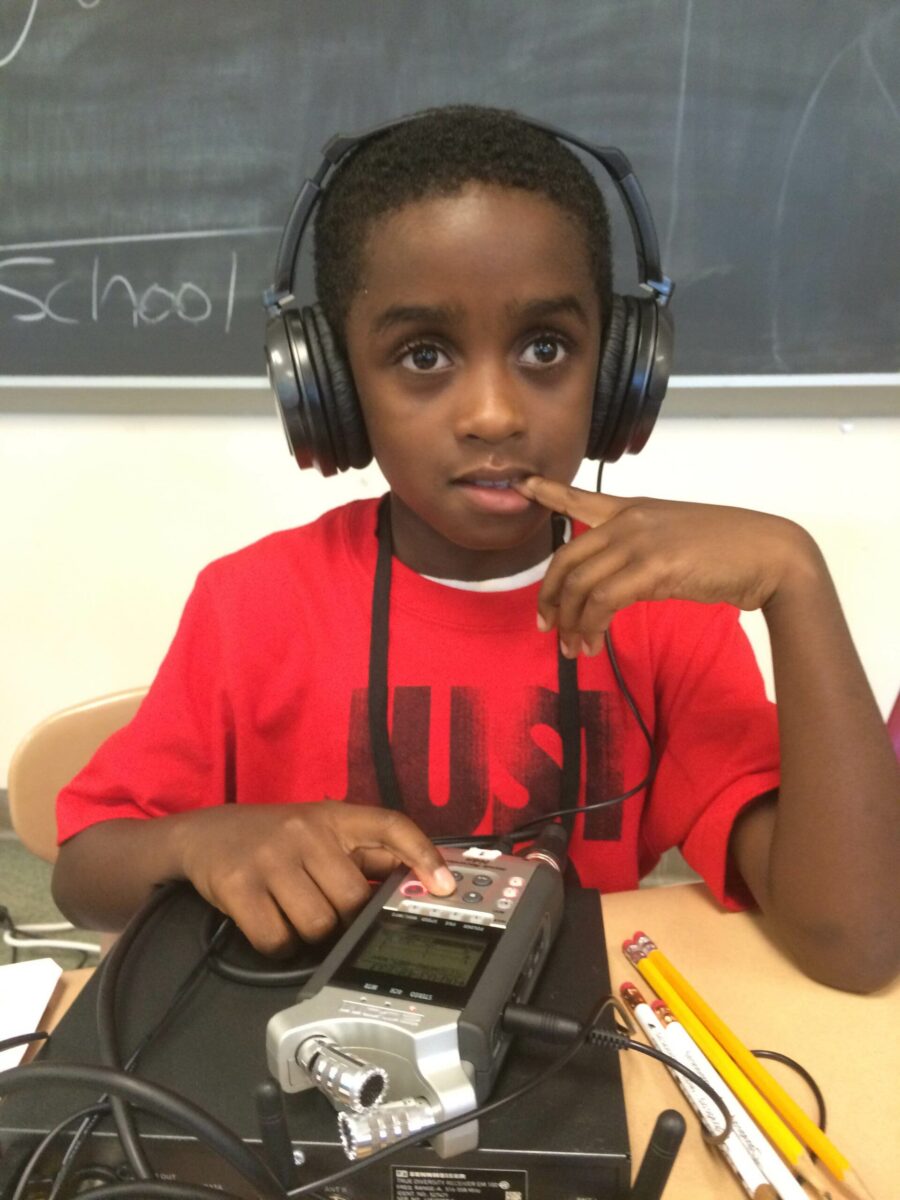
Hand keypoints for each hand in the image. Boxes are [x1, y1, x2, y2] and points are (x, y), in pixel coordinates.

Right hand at [173, 801, 455, 954]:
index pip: (390, 825)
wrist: (203, 835)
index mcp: (333, 817)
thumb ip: (366, 854)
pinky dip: (278, 946)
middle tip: (323, 910)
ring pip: (318, 925)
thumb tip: (422, 881)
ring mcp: (270, 857)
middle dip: (343, 919)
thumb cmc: (274, 839)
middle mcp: (305, 831)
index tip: (445, 886)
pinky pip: (277, 939)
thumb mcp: (319, 833)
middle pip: (352, 900)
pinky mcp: (238, 886)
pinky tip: (270, 926)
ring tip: (292, 914)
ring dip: (309, 935)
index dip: (422, 854)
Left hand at [514, 475, 818, 656]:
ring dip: (570, 621)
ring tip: (573, 647)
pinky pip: (603, 601)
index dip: (549, 493)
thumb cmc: (730, 551)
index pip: (582, 498)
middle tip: (544, 625)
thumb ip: (642, 553)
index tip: (522, 486)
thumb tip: (617, 587)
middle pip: (567, 557)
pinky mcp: (653, 568)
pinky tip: (593, 643)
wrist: (770, 555)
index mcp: (635, 508)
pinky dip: (591, 627)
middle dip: (549, 595)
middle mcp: (630, 519)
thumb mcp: (677, 540)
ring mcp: (640, 541)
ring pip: (580, 584)